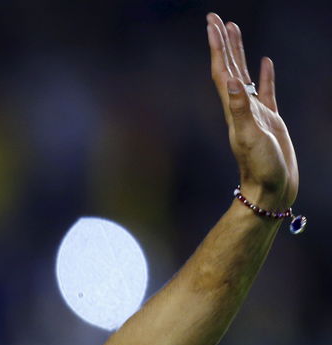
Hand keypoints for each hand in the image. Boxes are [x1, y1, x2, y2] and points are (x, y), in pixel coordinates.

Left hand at [206, 13, 297, 208]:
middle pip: (228, 67)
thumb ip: (241, 110)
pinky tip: (265, 62)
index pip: (221, 70)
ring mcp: (254, 112)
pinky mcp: (269, 119)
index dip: (217, 47)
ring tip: (235, 29)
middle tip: (216, 18)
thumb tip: (232, 81)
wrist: (271, 189)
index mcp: (233, 108)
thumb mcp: (250, 137)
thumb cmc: (261, 167)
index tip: (212, 23)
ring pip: (244, 74)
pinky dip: (264, 74)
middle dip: (222, 42)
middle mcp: (239, 107)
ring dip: (238, 52)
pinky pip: (265, 90)